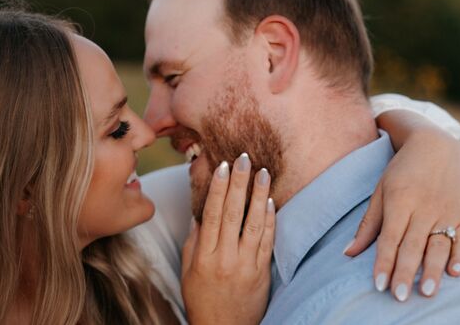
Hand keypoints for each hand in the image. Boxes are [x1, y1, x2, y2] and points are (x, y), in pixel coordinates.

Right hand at [181, 153, 275, 324]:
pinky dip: (270, 220)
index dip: (218, 188)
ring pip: (254, 224)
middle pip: (233, 213)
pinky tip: (271, 202)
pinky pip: (267, 242)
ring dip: (259, 196)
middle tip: (245, 159)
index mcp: (204, 256)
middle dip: (240, 183)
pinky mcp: (262, 273)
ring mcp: (246, 265)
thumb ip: (194, 242)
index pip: (211, 214)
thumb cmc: (202, 300)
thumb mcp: (188, 271)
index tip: (223, 166)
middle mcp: (225, 258)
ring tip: (263, 173)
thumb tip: (200, 214)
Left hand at [345, 126, 459, 300]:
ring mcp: (446, 209)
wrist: (434, 143)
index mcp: (399, 201)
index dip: (383, 262)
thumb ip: (368, 223)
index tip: (378, 284)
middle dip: (405, 272)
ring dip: (432, 269)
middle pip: (412, 245)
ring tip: (425, 291)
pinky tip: (454, 272)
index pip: (389, 238)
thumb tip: (349, 252)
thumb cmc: (401, 169)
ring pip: (439, 244)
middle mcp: (423, 207)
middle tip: (399, 296)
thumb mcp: (380, 190)